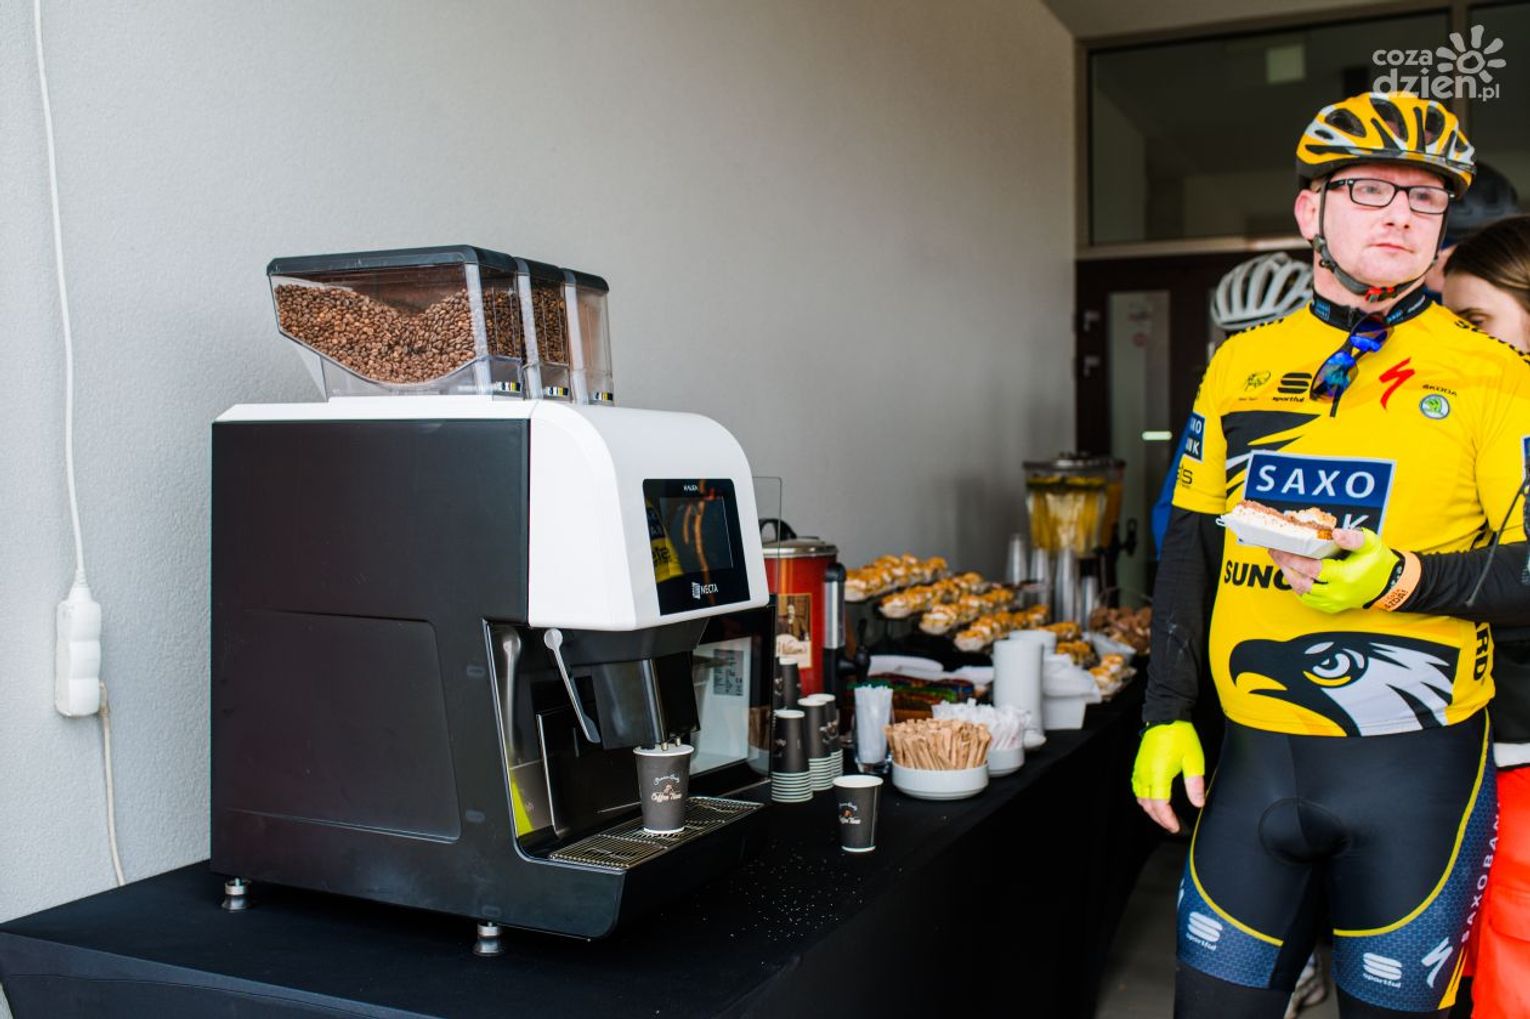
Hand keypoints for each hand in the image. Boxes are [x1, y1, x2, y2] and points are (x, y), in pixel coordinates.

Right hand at [1131, 721, 1205, 832]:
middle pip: (1148, 805)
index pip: (1160, 805)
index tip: (1175, 827)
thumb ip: (1195, 785)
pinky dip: (1143, 798)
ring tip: (1163, 815)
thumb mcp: (1193, 760)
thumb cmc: (1180, 736)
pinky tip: (1152, 799)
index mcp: (1158, 775)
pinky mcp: (1138, 765)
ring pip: (1140, 798)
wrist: (1166, 717)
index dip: (1167, 819)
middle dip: (1159, 818)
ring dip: (1150, 809)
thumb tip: (1198, 803)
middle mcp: (1145, 774)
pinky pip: (1137, 787)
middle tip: (1171, 825)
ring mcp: (1139, 769)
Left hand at [1268, 528, 1397, 612]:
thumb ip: (1354, 538)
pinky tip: (1291, 574)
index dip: (1294, 560)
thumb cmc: (1378, 561)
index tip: (1281, 550)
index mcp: (1345, 577)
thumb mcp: (1370, 544)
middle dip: (1285, 567)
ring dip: (1289, 577)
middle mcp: (1337, 592)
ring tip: (1280, 561)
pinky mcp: (1332, 607)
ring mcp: (1334, 602)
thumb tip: (1336, 533)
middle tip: (1275, 553)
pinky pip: (1308, 600)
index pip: (1313, 570)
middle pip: (1302, 582)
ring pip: (1303, 593)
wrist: (1389, 583)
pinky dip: (1298, 587)